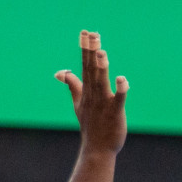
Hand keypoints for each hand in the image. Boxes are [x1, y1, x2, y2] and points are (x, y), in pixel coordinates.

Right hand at [56, 31, 127, 155]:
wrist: (96, 150)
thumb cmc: (90, 126)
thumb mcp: (78, 103)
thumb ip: (72, 85)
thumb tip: (60, 72)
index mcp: (86, 91)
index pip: (84, 66)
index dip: (85, 49)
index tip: (85, 32)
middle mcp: (93, 95)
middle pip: (91, 70)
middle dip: (91, 52)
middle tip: (92, 34)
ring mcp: (103, 104)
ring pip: (101, 82)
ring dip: (101, 67)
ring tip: (101, 52)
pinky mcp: (115, 113)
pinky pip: (118, 100)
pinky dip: (120, 90)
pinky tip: (122, 79)